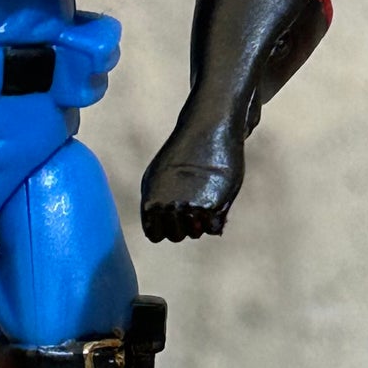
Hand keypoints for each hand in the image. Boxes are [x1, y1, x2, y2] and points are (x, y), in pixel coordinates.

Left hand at [140, 113, 243, 240]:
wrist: (207, 130)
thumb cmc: (183, 153)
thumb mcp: (158, 175)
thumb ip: (156, 202)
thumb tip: (158, 231)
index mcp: (150, 201)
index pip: (156, 235)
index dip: (166, 228)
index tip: (175, 215)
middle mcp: (168, 207)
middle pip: (176, 236)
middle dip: (185, 226)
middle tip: (193, 204)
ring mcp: (190, 208)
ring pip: (195, 233)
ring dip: (201, 222)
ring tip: (204, 198)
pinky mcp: (212, 206)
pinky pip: (213, 229)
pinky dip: (217, 220)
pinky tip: (217, 200)